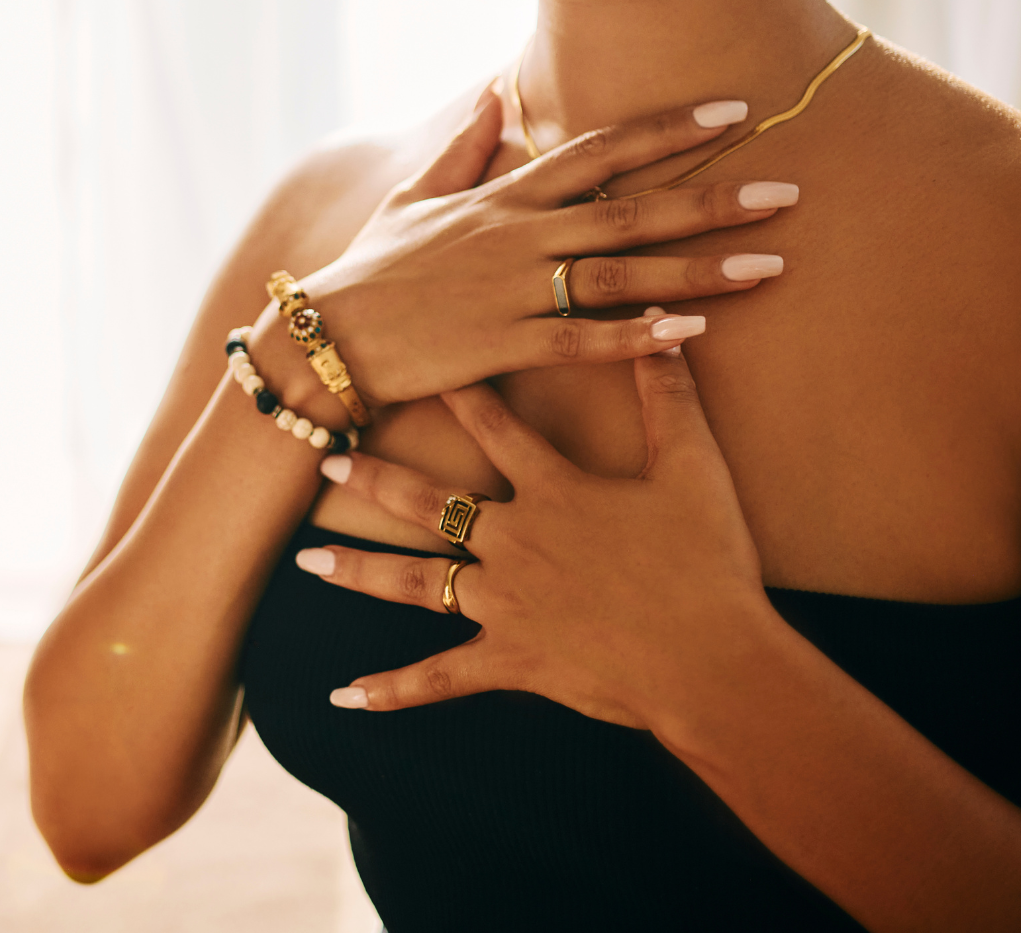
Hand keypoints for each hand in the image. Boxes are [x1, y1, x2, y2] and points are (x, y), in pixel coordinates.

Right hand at [281, 87, 796, 404]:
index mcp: (506, 195)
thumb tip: (495, 94)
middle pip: (632, 208)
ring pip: (622, 273)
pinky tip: (693, 333)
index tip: (734, 111)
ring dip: (698, 268)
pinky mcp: (503, 345)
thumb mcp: (415, 196)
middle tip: (786, 191)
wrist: (324, 337)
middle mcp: (520, 233)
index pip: (600, 148)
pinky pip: (583, 340)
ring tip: (769, 264)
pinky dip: (639, 337)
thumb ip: (463, 145)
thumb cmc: (375, 267)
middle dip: (712, 197)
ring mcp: (514, 289)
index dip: (669, 128)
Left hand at [296, 341, 774, 739]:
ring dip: (359, 571)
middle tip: (327, 462)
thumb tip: (657, 323)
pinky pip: (440, 678)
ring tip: (307, 560)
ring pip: (415, 583)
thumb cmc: (707, 561)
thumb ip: (669, 394)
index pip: (495, 426)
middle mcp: (515, 541)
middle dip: (375, 479)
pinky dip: (393, 691)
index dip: (456, 392)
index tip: (415, 364)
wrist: (713, 660)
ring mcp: (505, 605)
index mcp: (554, 490)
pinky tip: (347, 697)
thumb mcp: (693, 466)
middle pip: (429, 502)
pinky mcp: (511, 662)